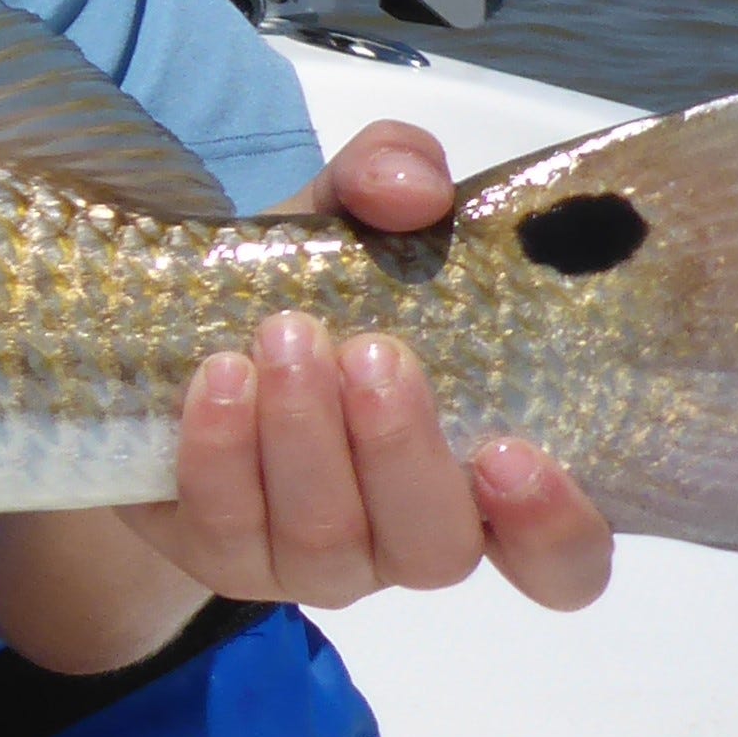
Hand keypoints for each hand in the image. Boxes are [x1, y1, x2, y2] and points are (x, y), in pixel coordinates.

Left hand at [120, 120, 615, 613]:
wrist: (174, 328)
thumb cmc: (309, 286)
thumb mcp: (351, 216)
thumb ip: (392, 174)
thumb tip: (412, 186)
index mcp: (484, 478)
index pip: (563, 561)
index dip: (552, 528)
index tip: (514, 453)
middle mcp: (412, 536)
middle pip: (437, 547)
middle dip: (402, 450)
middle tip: (371, 352)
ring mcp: (317, 561)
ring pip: (329, 541)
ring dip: (306, 438)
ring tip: (283, 340)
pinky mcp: (223, 556)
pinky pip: (226, 531)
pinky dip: (222, 451)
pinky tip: (214, 381)